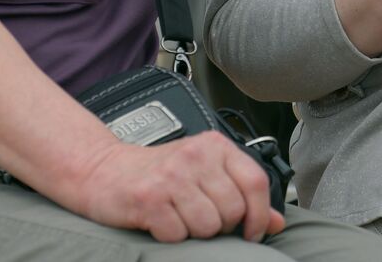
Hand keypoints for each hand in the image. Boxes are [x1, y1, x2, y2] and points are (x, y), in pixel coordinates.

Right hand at [78, 131, 284, 241]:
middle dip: (221, 226)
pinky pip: (178, 235)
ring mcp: (171, 176)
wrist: (104, 171)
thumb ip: (241, 193)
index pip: (255, 182)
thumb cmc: (158, 173)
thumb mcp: (204, 174)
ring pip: (208, 226)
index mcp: (214, 145)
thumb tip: (277, 222)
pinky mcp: (149, 198)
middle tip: (200, 218)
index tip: (252, 232)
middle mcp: (194, 155)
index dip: (259, 215)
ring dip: (195, 232)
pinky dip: (171, 237)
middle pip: (232, 210)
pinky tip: (161, 221)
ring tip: (179, 217)